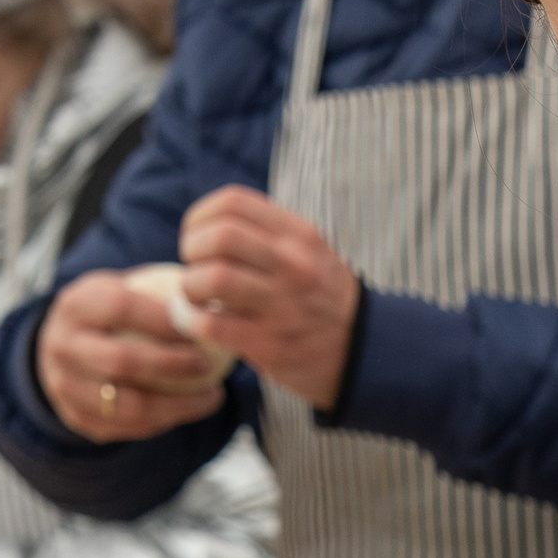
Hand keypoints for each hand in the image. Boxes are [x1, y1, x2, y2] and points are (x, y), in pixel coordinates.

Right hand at [38, 269, 230, 444]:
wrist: (62, 348)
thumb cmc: (110, 314)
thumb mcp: (123, 288)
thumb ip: (161, 289)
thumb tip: (217, 295)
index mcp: (75, 305)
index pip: (119, 308)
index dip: (162, 320)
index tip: (201, 327)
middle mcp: (63, 346)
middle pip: (121, 361)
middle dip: (171, 366)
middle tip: (208, 365)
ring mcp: (65, 386)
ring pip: (127, 405)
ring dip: (178, 405)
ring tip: (212, 396)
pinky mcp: (76, 418)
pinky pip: (128, 427)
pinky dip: (166, 421)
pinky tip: (192, 409)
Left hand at [178, 186, 360, 410]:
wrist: (365, 354)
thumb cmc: (323, 299)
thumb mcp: (311, 252)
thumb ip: (270, 233)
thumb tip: (210, 225)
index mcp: (300, 236)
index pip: (233, 203)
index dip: (200, 217)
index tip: (197, 237)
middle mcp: (295, 266)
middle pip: (220, 237)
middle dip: (192, 250)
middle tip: (196, 267)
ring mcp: (284, 306)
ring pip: (214, 278)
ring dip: (192, 287)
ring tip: (198, 297)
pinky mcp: (271, 344)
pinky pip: (213, 324)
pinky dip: (193, 322)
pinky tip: (199, 323)